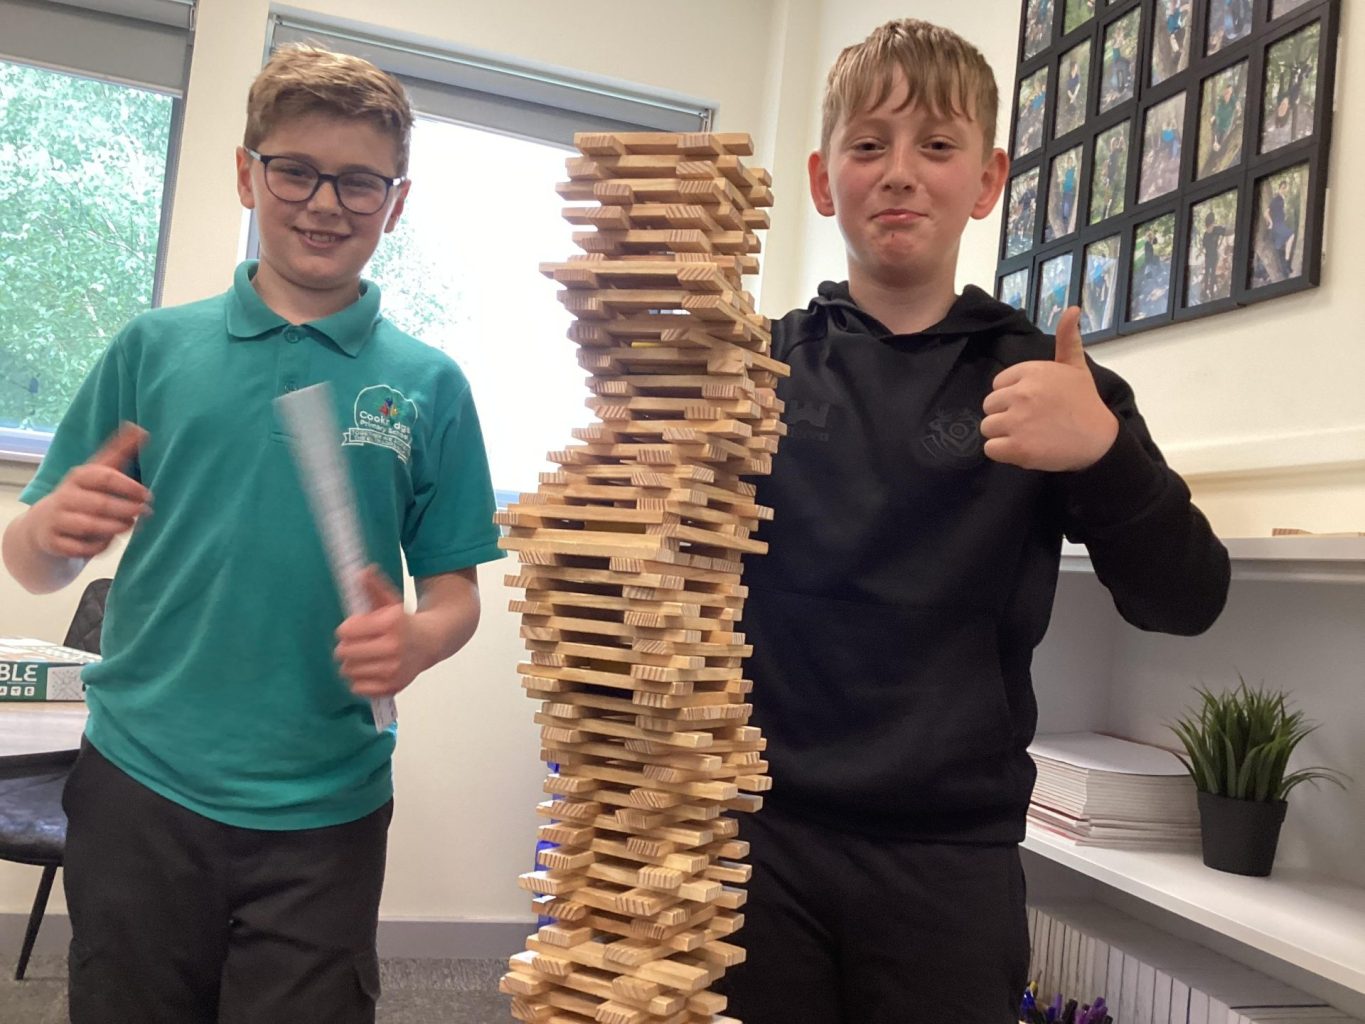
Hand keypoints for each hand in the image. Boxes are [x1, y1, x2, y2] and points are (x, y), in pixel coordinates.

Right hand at [31, 423, 150, 558]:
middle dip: (125, 509)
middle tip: (145, 512)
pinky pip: (80, 548)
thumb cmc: (83, 493)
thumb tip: (141, 429)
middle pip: (99, 504)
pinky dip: (97, 547)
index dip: (128, 486)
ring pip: (88, 526)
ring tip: (129, 525)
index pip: (103, 476)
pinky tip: (108, 542)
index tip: (148, 494)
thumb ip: (120, 452)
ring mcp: (56, 519)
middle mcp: (65, 496)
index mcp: (79, 476)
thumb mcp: (99, 471)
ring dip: (113, 528)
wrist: (44, 524)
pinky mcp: (54, 542)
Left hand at [334, 566, 420, 696]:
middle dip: (347, 646)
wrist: (432, 641)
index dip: (347, 628)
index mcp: (391, 624)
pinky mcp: (392, 686)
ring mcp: (393, 670)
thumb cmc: (404, 621)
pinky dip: (360, 680)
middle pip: (344, 652)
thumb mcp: (390, 600)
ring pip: (349, 670)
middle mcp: (393, 648)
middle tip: (357, 643)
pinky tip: (369, 670)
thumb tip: (361, 572)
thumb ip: (373, 587)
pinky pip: (358, 687)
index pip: (346, 631)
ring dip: (352, 663)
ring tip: (363, 656)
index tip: (355, 627)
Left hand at [980, 306, 1117, 470]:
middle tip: (1029, 422)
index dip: (1011, 396)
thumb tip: (1072, 309)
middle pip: (989, 406)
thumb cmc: (1085, 402)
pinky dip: (1002, 452)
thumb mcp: (1076, 367)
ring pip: (987, 427)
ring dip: (1002, 434)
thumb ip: (1067, 340)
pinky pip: (990, 448)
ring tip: (1026, 435)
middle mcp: (1022, 393)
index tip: (1032, 404)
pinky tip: (1022, 448)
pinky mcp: (1018, 448)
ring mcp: (1018, 421)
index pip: (998, 384)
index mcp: (1032, 372)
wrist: (1099, 439)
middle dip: (1004, 415)